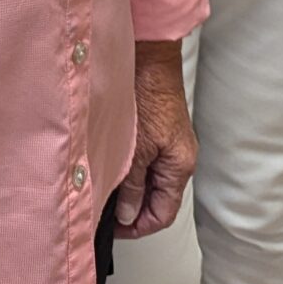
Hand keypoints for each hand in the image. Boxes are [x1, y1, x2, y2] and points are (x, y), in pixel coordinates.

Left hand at [116, 39, 194, 238]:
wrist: (148, 55)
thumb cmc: (149, 93)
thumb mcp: (136, 148)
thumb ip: (131, 185)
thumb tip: (127, 215)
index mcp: (180, 166)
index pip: (163, 214)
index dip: (138, 227)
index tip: (114, 228)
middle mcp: (178, 158)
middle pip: (156, 199)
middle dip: (131, 209)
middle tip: (103, 210)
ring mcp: (167, 144)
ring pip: (147, 180)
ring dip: (127, 188)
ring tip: (102, 188)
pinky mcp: (156, 130)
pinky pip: (143, 160)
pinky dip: (127, 168)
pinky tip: (107, 164)